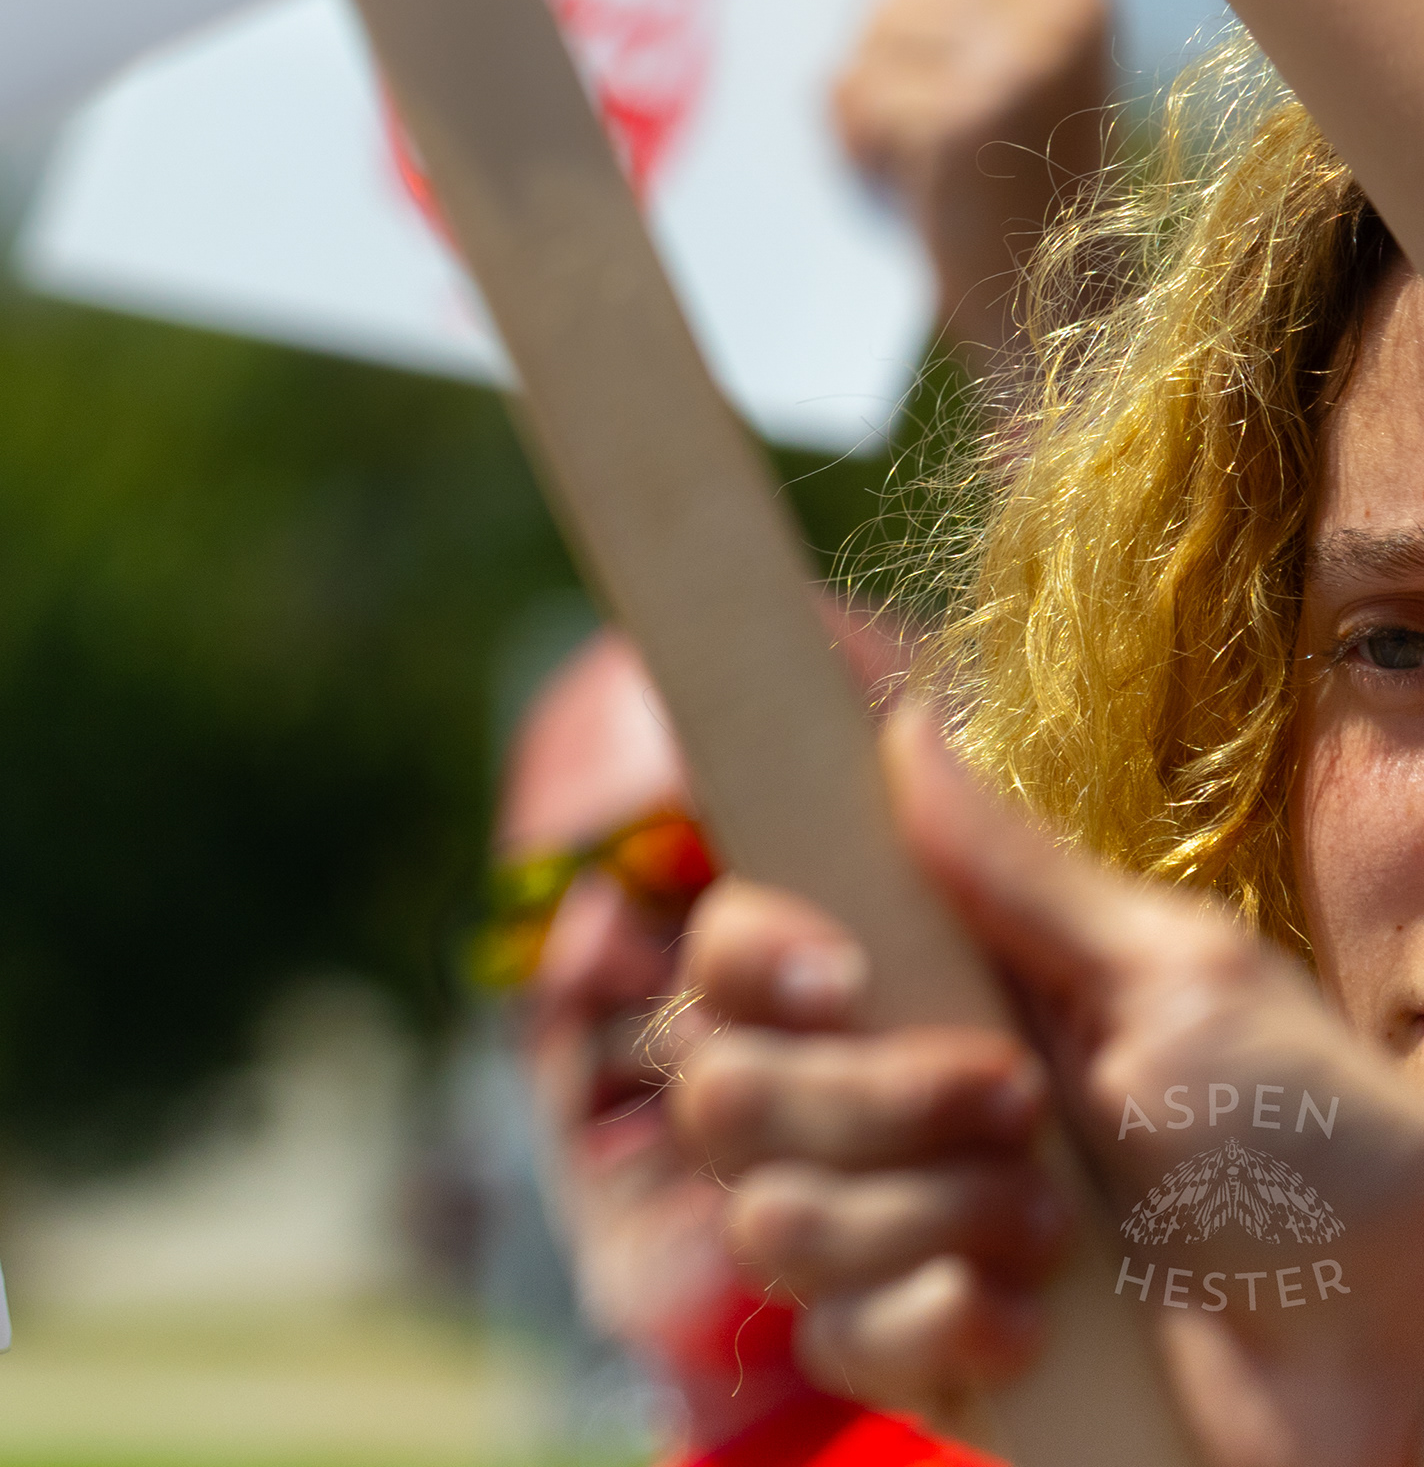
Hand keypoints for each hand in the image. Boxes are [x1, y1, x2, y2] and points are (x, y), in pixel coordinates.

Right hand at [670, 709, 1423, 1466]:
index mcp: (939, 995)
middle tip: (1019, 1104)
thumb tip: (905, 720)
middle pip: (720, 1085)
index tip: (837, 976)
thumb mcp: (1181, 978)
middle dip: (867, 1103)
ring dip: (925, 1216)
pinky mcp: (916, 1355)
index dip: (750, 957)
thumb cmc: (1323, 1150)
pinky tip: (1040, 1324)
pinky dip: (945, 1327)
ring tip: (1059, 1229)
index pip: (736, 952)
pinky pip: (834, 1337)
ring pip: (766, 1216)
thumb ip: (1016, 868)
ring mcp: (891, 1238)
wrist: (1394, 1351)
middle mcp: (883, 1110)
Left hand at [829, 0, 1110, 376]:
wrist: (1058, 306)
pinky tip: (916, 181)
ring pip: (867, 42)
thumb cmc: (1027, 182)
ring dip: (875, 107)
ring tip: (937, 158)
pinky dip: (861, 145)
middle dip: (893, 63)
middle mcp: (1057, 11)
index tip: (973, 74)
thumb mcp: (1025, 64)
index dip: (927, 11)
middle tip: (950, 131)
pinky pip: (851, 95)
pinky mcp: (954, 118)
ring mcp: (1010, 62)